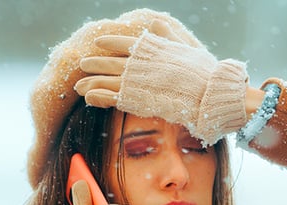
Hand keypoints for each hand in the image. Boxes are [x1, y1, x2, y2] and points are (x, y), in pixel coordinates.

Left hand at [74, 20, 249, 145]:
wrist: (207, 92)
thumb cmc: (202, 72)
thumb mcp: (183, 47)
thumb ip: (166, 36)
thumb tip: (154, 21)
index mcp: (150, 49)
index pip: (124, 43)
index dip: (110, 43)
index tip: (98, 42)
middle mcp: (139, 63)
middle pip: (110, 62)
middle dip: (95, 63)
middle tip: (82, 64)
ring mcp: (136, 81)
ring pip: (106, 80)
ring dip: (91, 82)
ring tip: (79, 85)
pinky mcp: (135, 100)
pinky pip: (111, 98)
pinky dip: (98, 97)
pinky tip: (88, 98)